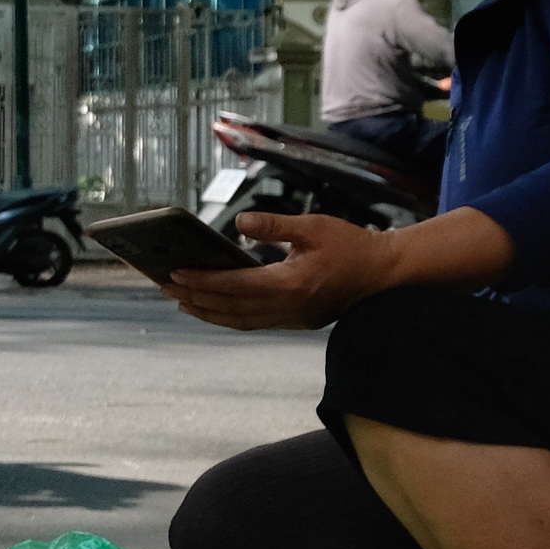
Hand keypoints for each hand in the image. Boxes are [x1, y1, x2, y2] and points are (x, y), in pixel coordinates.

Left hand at [163, 211, 398, 332]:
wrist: (384, 273)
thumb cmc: (351, 244)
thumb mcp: (313, 226)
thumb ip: (273, 226)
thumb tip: (238, 224)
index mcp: (293, 284)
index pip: (236, 286)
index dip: (203, 282)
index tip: (176, 275)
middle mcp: (290, 307)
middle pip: (232, 310)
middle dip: (196, 299)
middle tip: (165, 287)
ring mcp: (294, 319)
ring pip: (241, 322)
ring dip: (209, 313)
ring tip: (182, 301)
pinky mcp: (298, 321)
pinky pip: (255, 323)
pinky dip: (230, 317)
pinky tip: (214, 308)